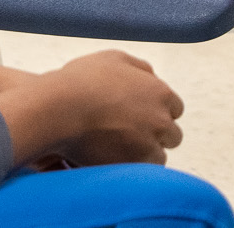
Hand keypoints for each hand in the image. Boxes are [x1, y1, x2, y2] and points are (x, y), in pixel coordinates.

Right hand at [0, 50, 185, 167]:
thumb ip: (140, 68)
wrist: (59, 109)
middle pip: (172, 134)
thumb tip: (152, 76)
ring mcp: (149, 145)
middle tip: (130, 135)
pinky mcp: (133, 166)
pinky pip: (142, 174)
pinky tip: (114, 160)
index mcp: (160, 92)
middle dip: (156, 135)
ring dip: (144, 154)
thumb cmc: (83, 81)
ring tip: (119, 150)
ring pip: (158, 156)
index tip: (141, 117)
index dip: (157, 113)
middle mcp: (161, 119)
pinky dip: (132, 169)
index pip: (175, 109)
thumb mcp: (115, 59)